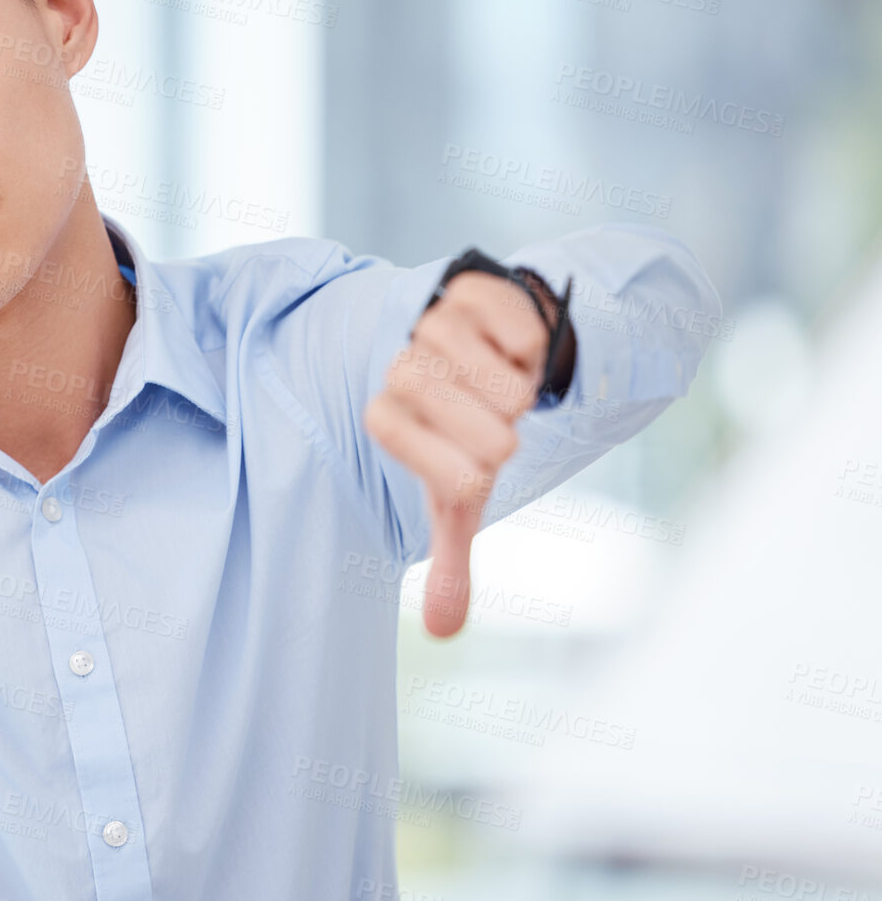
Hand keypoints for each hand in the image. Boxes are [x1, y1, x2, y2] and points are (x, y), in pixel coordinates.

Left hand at [363, 272, 547, 637]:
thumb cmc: (470, 436)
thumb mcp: (459, 497)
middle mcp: (403, 367)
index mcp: (389, 418)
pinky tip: (511, 347)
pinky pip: (514, 324)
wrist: (485, 356)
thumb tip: (443, 629)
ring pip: (492, 374)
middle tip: (492, 422)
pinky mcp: (470, 289)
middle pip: (461, 413)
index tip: (471, 467)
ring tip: (498, 384)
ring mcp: (433, 324)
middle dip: (492, 427)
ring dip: (510, 385)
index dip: (459, 466)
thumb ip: (449, 559)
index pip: (426, 452)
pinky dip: (527, 343)